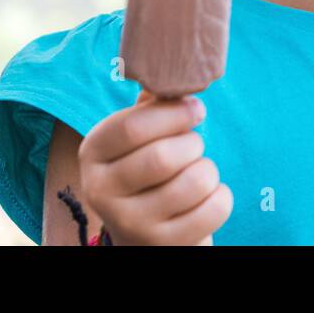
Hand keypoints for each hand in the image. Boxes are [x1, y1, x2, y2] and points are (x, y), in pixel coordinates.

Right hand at [78, 90, 233, 244]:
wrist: (144, 233)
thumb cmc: (147, 169)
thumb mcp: (137, 137)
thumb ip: (151, 104)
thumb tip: (172, 68)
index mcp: (92, 152)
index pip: (132, 127)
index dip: (174, 113)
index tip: (196, 109)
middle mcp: (101, 191)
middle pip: (163, 157)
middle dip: (192, 144)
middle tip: (195, 145)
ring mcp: (131, 223)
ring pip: (193, 182)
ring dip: (208, 170)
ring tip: (197, 173)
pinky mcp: (163, 244)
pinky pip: (213, 209)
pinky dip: (221, 196)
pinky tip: (206, 198)